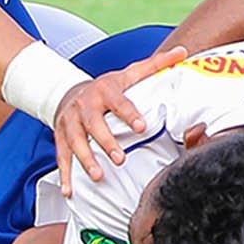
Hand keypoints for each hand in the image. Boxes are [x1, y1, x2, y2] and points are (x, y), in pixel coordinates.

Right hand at [53, 45, 184, 192]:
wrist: (67, 91)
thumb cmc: (106, 87)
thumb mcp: (128, 73)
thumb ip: (156, 65)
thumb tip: (183, 52)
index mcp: (105, 90)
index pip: (118, 102)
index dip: (129, 114)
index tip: (141, 126)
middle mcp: (85, 105)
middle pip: (94, 124)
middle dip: (106, 141)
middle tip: (120, 158)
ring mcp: (70, 122)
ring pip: (76, 142)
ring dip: (86, 159)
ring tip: (98, 176)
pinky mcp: (61, 137)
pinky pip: (61, 156)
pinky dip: (64, 174)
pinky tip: (70, 191)